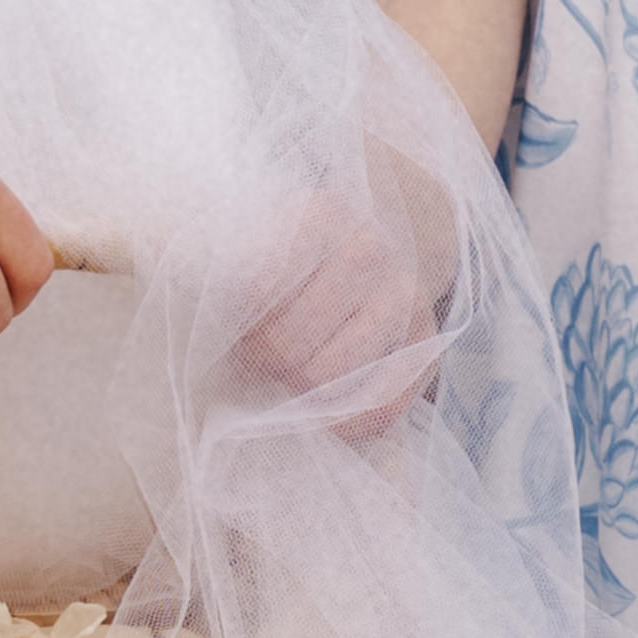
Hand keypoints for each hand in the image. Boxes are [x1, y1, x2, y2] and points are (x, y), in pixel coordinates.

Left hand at [236, 177, 458, 442]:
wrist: (374, 239)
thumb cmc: (299, 252)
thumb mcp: (264, 236)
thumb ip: (233, 271)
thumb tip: (210, 335)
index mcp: (318, 216)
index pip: (255, 290)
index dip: (235, 324)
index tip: (233, 326)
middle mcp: (368, 250)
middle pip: (289, 344)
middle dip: (263, 361)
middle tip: (256, 356)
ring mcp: (404, 295)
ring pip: (329, 376)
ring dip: (298, 390)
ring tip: (288, 373)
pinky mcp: (427, 337)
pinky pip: (384, 401)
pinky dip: (350, 422)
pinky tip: (327, 416)